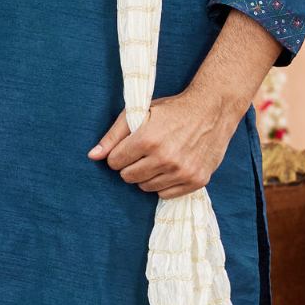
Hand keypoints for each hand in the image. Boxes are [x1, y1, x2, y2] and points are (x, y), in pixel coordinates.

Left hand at [86, 86, 240, 198]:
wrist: (211, 111)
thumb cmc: (172, 110)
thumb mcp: (139, 112)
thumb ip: (113, 134)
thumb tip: (92, 156)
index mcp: (148, 139)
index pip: (114, 162)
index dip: (118, 154)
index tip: (128, 146)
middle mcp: (165, 158)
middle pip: (128, 177)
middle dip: (130, 165)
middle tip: (142, 152)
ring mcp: (182, 172)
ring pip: (145, 187)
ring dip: (146, 175)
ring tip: (157, 157)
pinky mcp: (196, 181)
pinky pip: (165, 194)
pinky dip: (162, 183)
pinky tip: (169, 167)